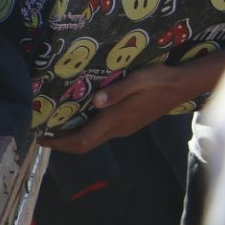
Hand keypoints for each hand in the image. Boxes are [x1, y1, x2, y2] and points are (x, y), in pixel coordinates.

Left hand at [41, 52, 224, 154]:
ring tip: (54, 125)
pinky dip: (84, 130)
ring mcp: (124, 128)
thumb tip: (96, 101)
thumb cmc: (160, 79)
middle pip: (84, 144)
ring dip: (72, 136)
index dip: (60, 143)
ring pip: (93, 139)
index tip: (41, 138)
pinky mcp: (129, 124)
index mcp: (116, 119)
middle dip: (61, 142)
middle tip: (42, 133)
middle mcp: (118, 128)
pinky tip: (78, 117)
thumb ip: (117, 91)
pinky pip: (101, 133)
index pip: (82, 140)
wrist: (184, 85)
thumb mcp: (139, 79)